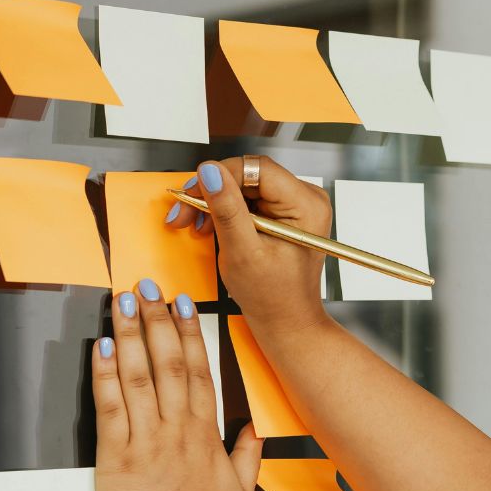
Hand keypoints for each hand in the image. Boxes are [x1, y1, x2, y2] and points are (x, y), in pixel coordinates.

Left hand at [91, 280, 263, 490]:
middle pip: (167, 362)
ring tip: (123, 302)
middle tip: (147, 287)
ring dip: (130, 335)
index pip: (198, 371)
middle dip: (157, 320)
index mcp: (205, 433)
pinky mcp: (115, 457)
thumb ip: (249, 455)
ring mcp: (146, 440)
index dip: (190, 333)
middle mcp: (177, 429)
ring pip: (138, 376)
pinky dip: (106, 375)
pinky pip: (110, 407)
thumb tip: (255, 428)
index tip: (183, 304)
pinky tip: (103, 347)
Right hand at [167, 156, 331, 333]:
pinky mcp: (283, 214)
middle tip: (183, 212)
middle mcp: (306, 200)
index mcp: (307, 206)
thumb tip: (210, 171)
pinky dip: (225, 212)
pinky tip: (209, 227)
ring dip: (214, 204)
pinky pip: (248, 200)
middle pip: (248, 177)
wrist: (286, 322)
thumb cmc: (272, 298)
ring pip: (244, 188)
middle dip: (212, 194)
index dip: (219, 176)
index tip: (192, 191)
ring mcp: (296, 206)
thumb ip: (226, 209)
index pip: (256, 168)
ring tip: (193, 224)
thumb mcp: (243, 252)